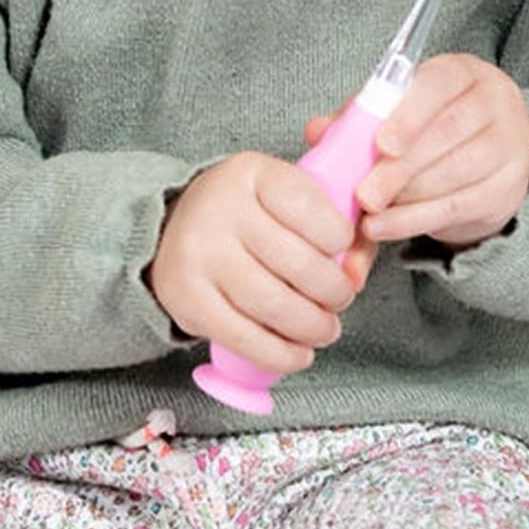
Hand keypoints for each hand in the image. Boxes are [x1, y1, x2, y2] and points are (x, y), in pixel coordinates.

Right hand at [146, 151, 359, 376]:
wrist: (172, 229)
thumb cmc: (247, 216)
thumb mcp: (282, 196)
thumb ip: (332, 223)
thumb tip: (355, 275)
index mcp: (252, 174)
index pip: (310, 207)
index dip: (339, 236)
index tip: (342, 248)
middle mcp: (221, 210)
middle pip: (298, 264)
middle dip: (334, 291)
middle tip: (340, 297)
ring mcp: (200, 256)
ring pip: (275, 305)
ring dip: (313, 327)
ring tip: (325, 328)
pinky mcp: (188, 300)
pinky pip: (245, 338)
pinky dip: (282, 354)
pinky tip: (299, 353)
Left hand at [307, 53, 528, 250]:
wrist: (486, 157)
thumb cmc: (432, 125)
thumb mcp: (397, 112)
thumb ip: (359, 117)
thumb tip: (317, 131)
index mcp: (462, 73)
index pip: (440, 84)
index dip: (410, 115)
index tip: (381, 145)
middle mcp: (494, 103)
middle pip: (449, 132)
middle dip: (401, 167)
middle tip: (364, 194)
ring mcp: (510, 145)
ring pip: (458, 172)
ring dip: (407, 198)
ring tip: (369, 214)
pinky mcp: (509, 187)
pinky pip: (460, 207)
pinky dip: (417, 221)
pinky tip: (386, 228)